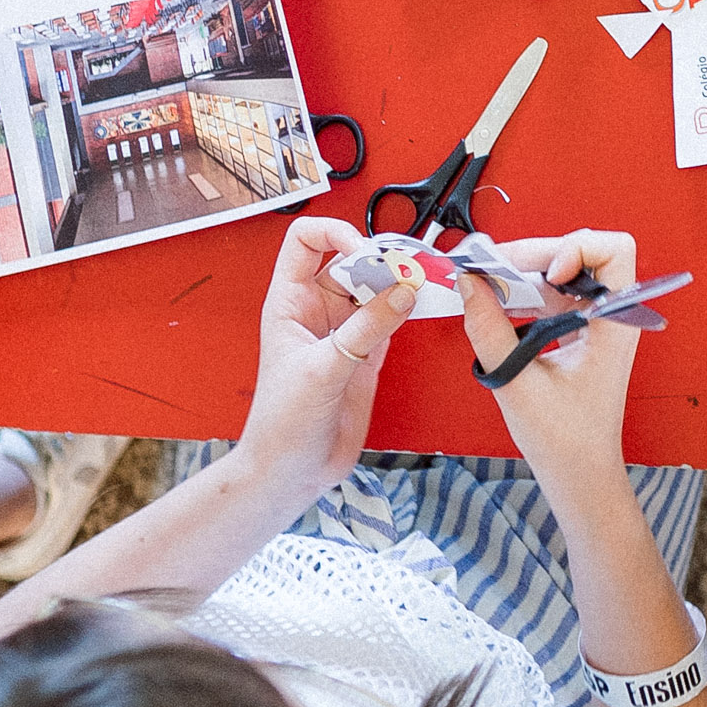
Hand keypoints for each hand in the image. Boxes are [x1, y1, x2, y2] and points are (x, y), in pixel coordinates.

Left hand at [234, 216, 423, 496]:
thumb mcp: (322, 371)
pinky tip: (423, 304)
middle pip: (351, 261)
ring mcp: (344, 331)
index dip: (335, 234)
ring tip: (425, 280)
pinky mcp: (366, 354)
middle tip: (411, 267)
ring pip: (376, 288)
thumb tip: (402, 292)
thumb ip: (364, 330)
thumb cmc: (281, 424)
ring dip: (400, 281)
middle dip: (381, 258)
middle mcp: (317, 311)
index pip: (306, 241)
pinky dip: (409, 308)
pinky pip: (391, 317)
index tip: (365, 251)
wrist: (292, 471)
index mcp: (290, 302)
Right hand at [460, 229, 641, 477]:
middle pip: (581, 252)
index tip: (547, 274)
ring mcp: (596, 320)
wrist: (579, 470)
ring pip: (563, 269)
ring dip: (525, 270)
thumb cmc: (564, 438)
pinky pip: (554, 292)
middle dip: (535, 254)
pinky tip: (498, 300)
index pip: (615, 250)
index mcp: (614, 324)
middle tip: (491, 267)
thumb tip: (469, 284)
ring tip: (487, 280)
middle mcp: (611, 314)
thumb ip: (490, 330)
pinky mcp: (579, 328)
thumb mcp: (517, 382)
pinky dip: (525, 290)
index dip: (578, 249)